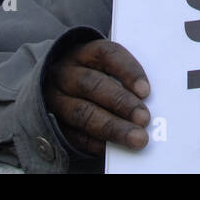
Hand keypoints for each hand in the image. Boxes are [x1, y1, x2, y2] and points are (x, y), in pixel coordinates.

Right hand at [42, 39, 151, 157]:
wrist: (57, 86)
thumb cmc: (94, 75)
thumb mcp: (105, 67)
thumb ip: (123, 78)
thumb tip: (147, 98)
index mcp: (84, 53)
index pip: (107, 54)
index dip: (128, 71)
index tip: (146, 90)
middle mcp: (65, 73)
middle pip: (93, 85)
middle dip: (121, 103)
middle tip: (144, 118)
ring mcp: (56, 98)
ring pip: (82, 113)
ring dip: (112, 127)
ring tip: (135, 137)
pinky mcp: (52, 122)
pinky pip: (73, 135)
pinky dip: (95, 143)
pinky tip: (112, 147)